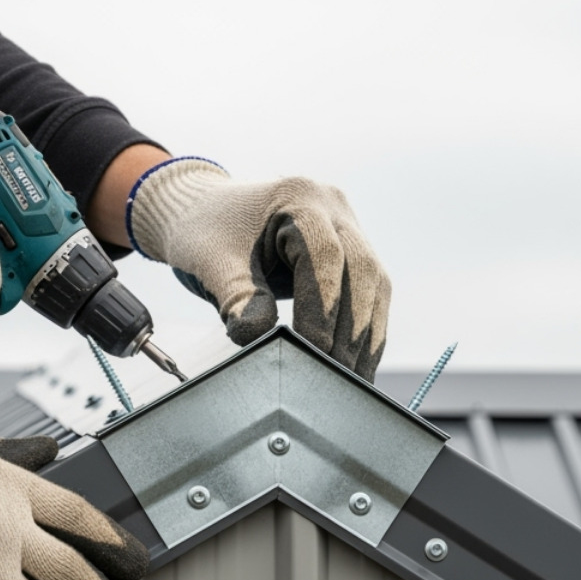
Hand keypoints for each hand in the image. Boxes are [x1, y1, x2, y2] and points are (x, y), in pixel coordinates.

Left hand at [126, 158, 389, 379]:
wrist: (205, 212)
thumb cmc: (205, 234)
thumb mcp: (212, 263)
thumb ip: (237, 299)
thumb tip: (263, 339)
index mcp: (299, 198)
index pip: (326, 258)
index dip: (323, 309)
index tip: (313, 352)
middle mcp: (333, 207)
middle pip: (363, 272)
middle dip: (352, 330)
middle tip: (337, 377)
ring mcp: (348, 228)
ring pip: (375, 286)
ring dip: (366, 337)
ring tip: (352, 381)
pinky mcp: (351, 252)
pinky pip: (369, 293)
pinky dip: (363, 331)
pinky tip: (354, 366)